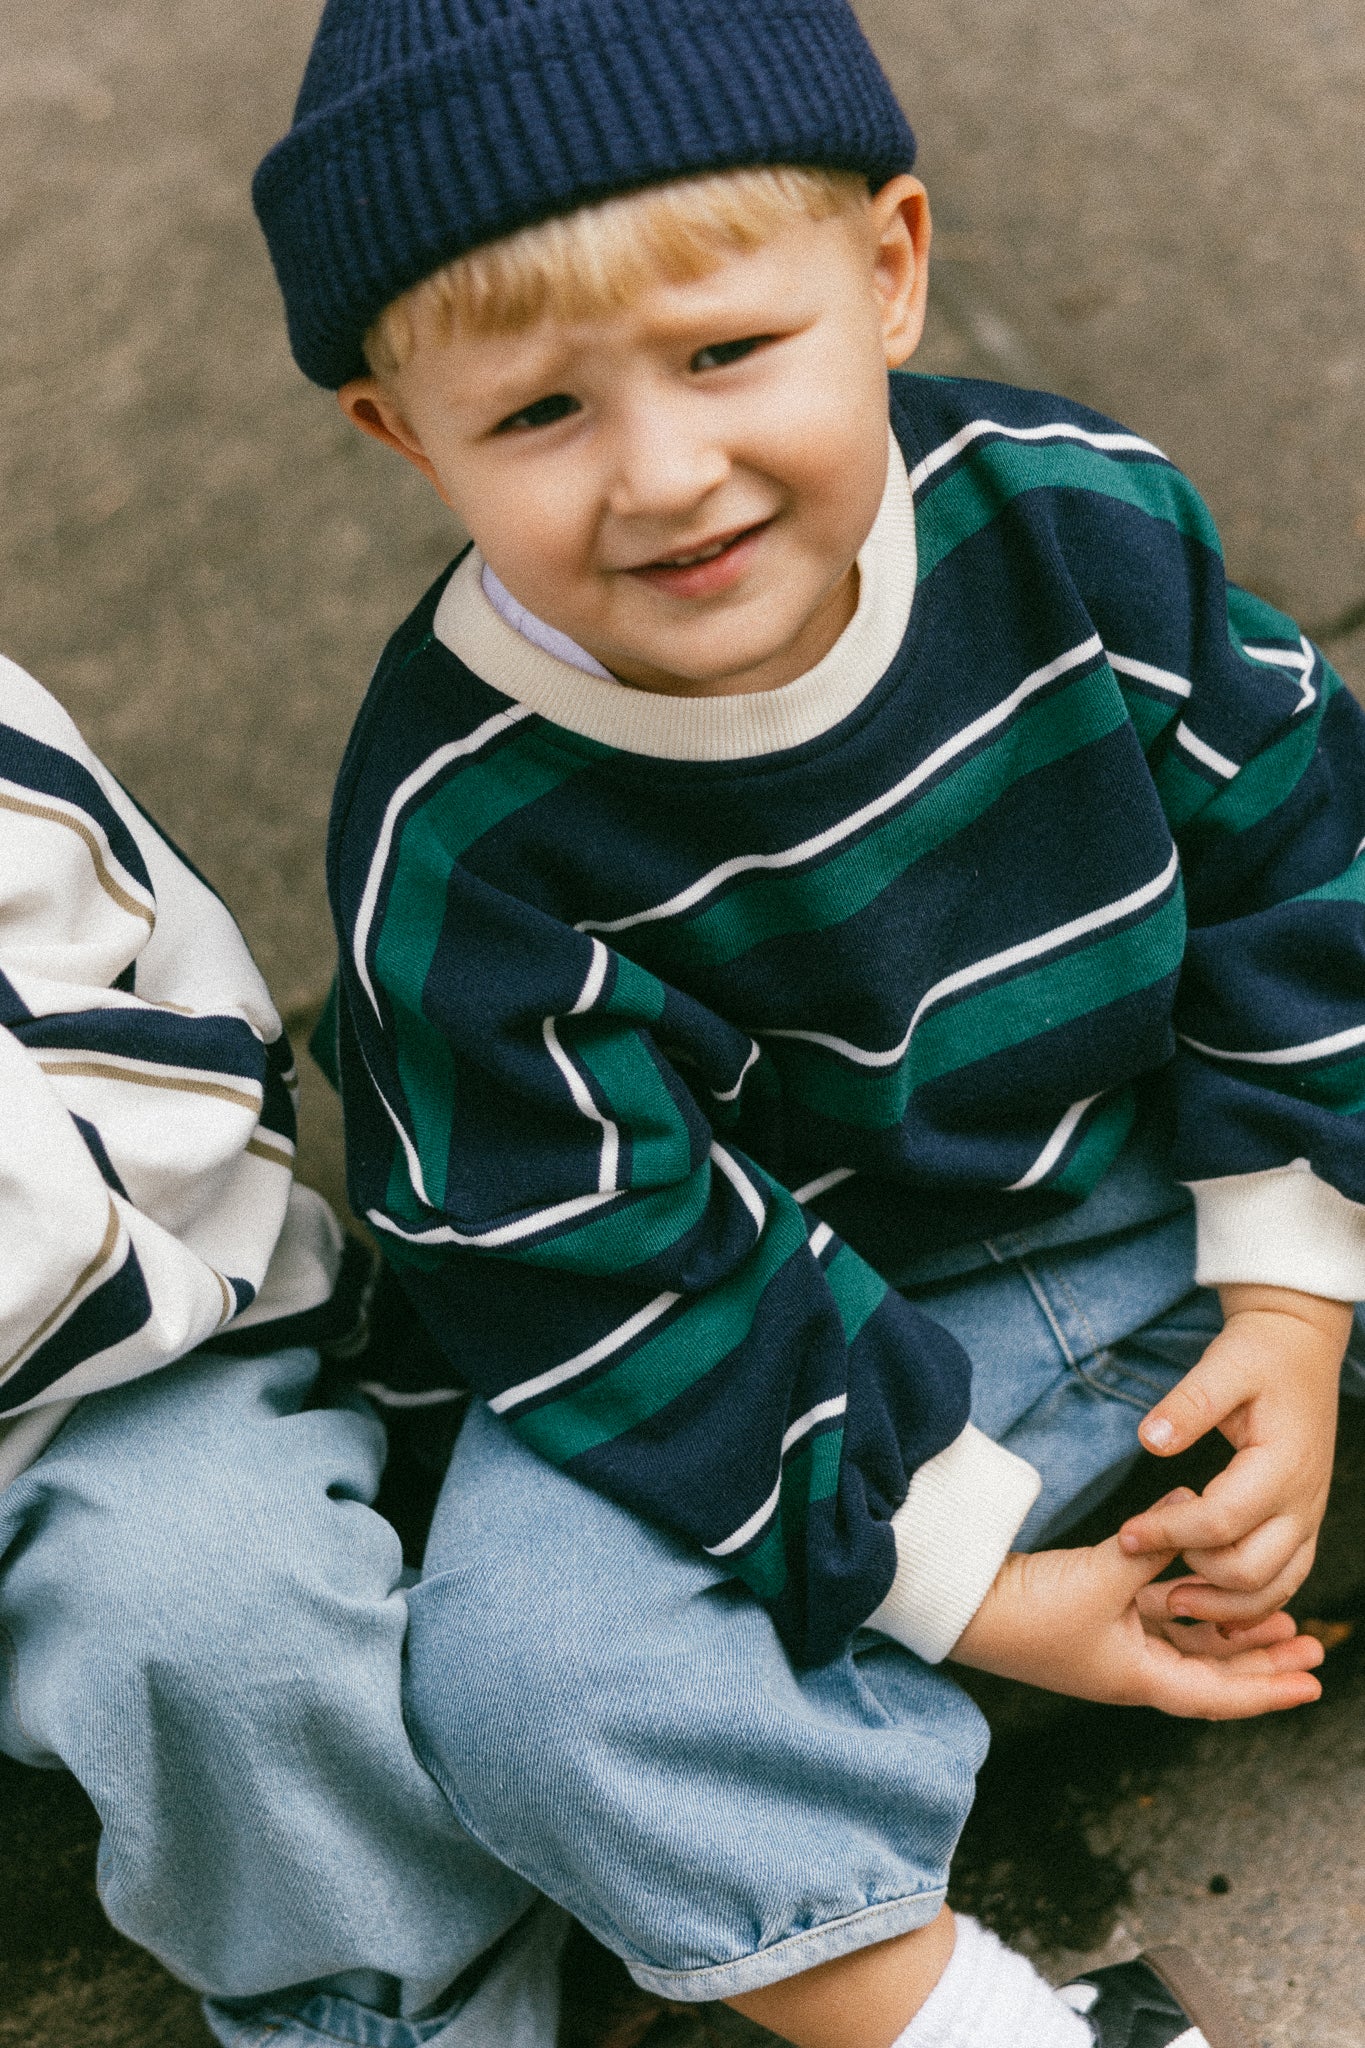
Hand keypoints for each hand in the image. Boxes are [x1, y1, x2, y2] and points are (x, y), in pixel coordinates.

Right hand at [950, 1525, 1323, 1718]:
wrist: (964, 1605)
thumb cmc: (1029, 1608)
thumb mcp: (1102, 1576)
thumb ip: (1153, 1545)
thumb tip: (1190, 1505)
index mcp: (1139, 1678)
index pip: (1220, 1695)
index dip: (1269, 1689)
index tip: (1312, 1682)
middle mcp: (1133, 1670)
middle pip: (1214, 1674)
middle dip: (1263, 1658)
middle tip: (1311, 1641)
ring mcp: (1114, 1647)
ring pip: (1189, 1645)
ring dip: (1229, 1631)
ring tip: (1274, 1613)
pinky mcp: (1095, 1619)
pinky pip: (1159, 1619)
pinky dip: (1188, 1603)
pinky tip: (1205, 1576)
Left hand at [1117, 1285, 1350, 1629]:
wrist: (1301, 1350)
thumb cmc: (1259, 1355)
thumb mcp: (1223, 1364)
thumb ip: (1188, 1403)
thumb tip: (1149, 1441)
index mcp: (1282, 1464)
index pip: (1222, 1520)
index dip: (1169, 1533)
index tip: (1124, 1534)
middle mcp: (1304, 1502)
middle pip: (1250, 1570)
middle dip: (1194, 1578)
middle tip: (1142, 1571)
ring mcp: (1308, 1518)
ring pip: (1272, 1589)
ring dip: (1221, 1605)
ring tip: (1167, 1601)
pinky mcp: (1302, 1525)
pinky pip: (1282, 1582)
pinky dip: (1246, 1602)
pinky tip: (1204, 1602)